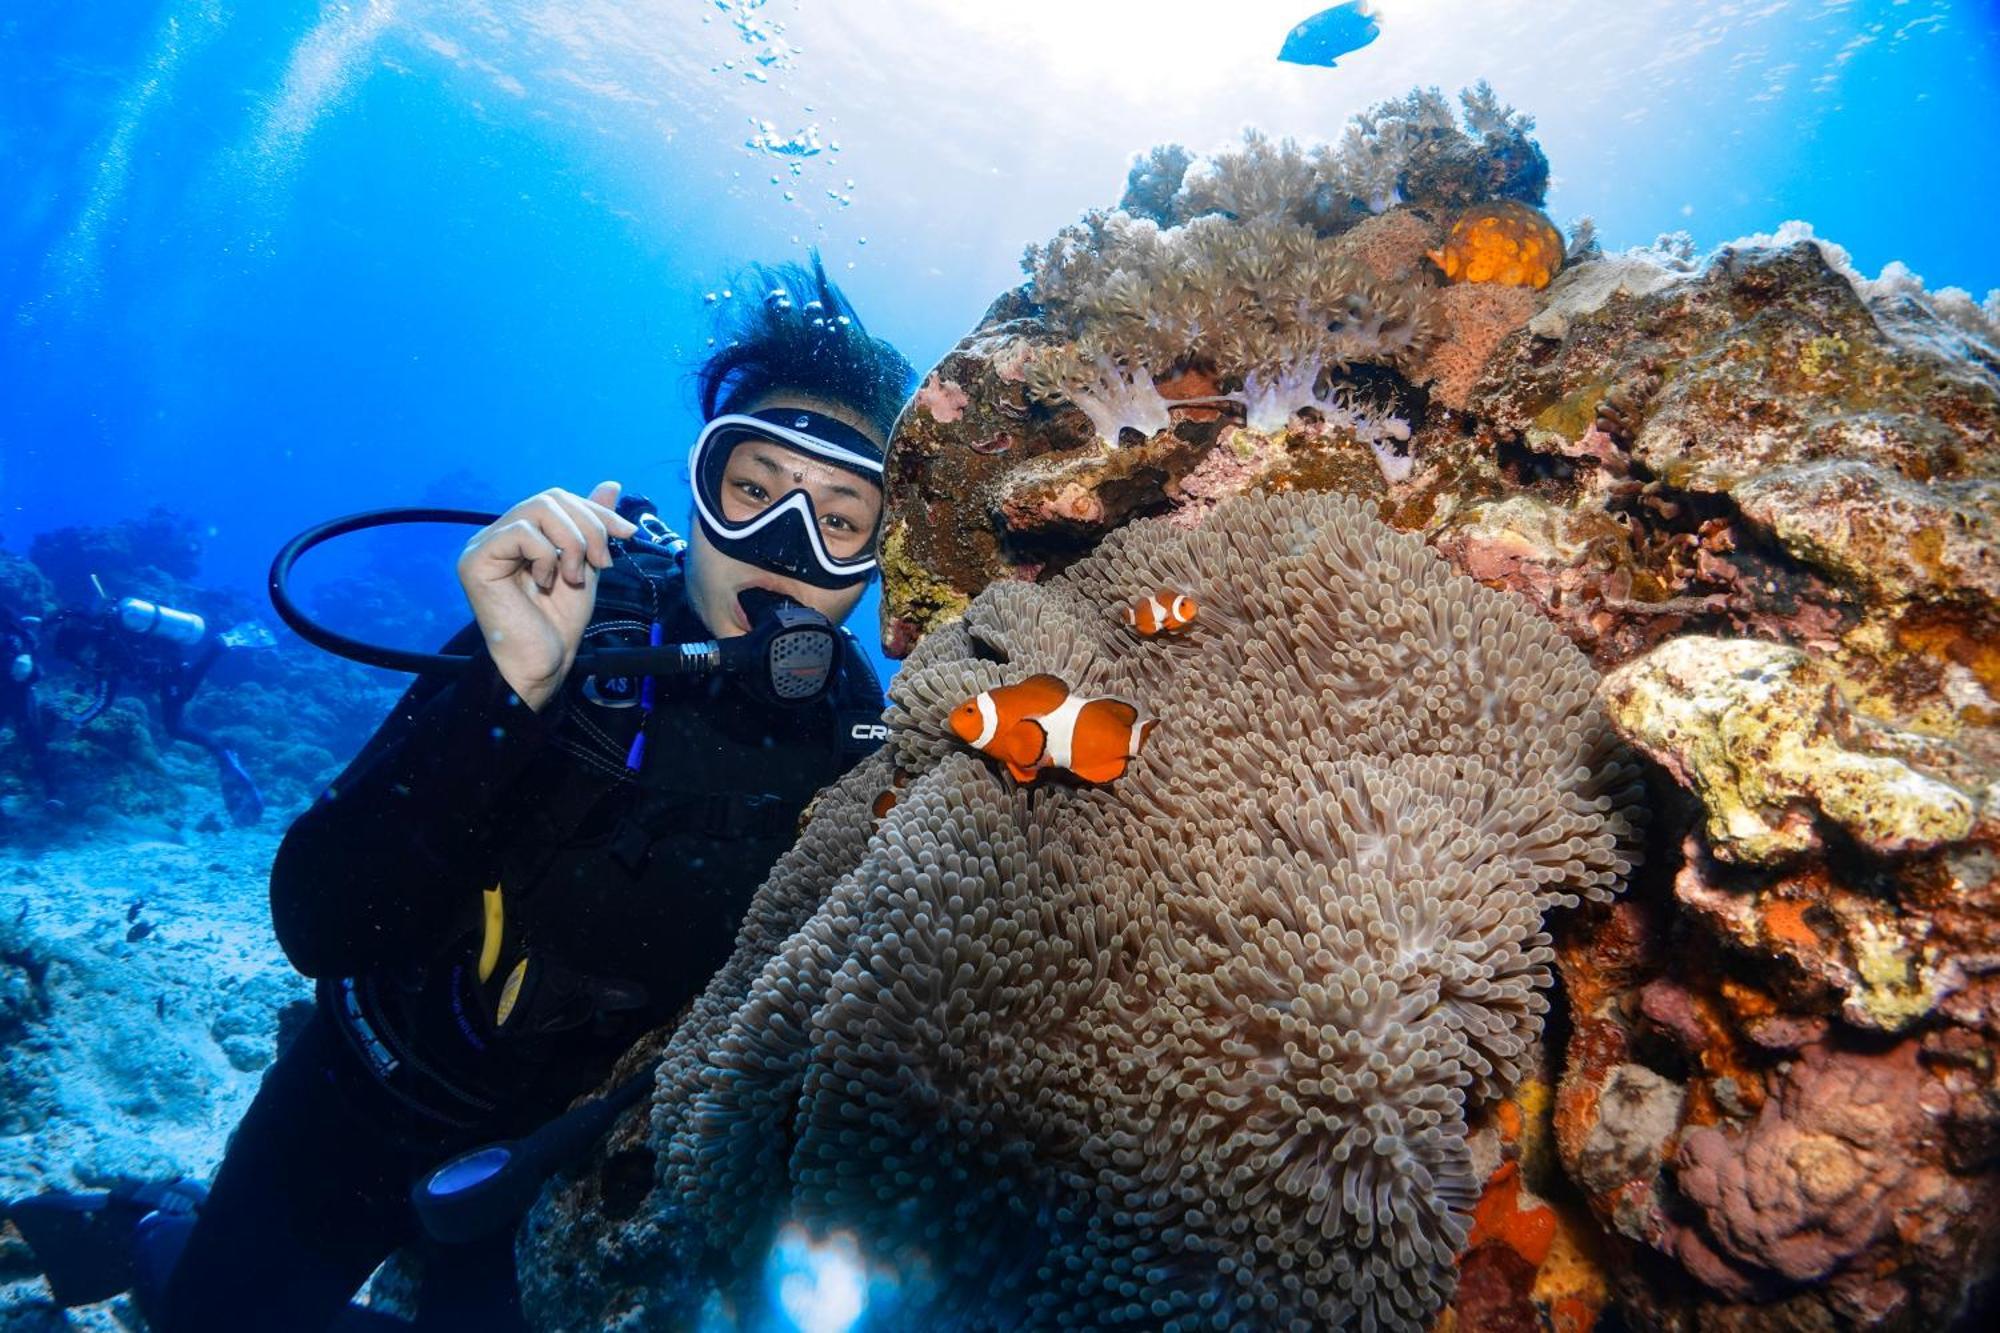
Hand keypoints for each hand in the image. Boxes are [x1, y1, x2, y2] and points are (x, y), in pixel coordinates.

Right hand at [457, 482, 637, 711]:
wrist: (544, 662)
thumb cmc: (559, 622)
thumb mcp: (588, 565)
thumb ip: (593, 526)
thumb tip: (611, 484)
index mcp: (522, 533)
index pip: (559, 500)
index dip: (596, 511)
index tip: (627, 533)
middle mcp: (499, 534)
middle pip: (550, 499)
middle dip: (588, 526)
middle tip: (602, 561)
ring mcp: (484, 545)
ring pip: (538, 510)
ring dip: (571, 543)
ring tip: (574, 576)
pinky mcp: (475, 561)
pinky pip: (521, 533)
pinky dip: (546, 556)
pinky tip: (545, 582)